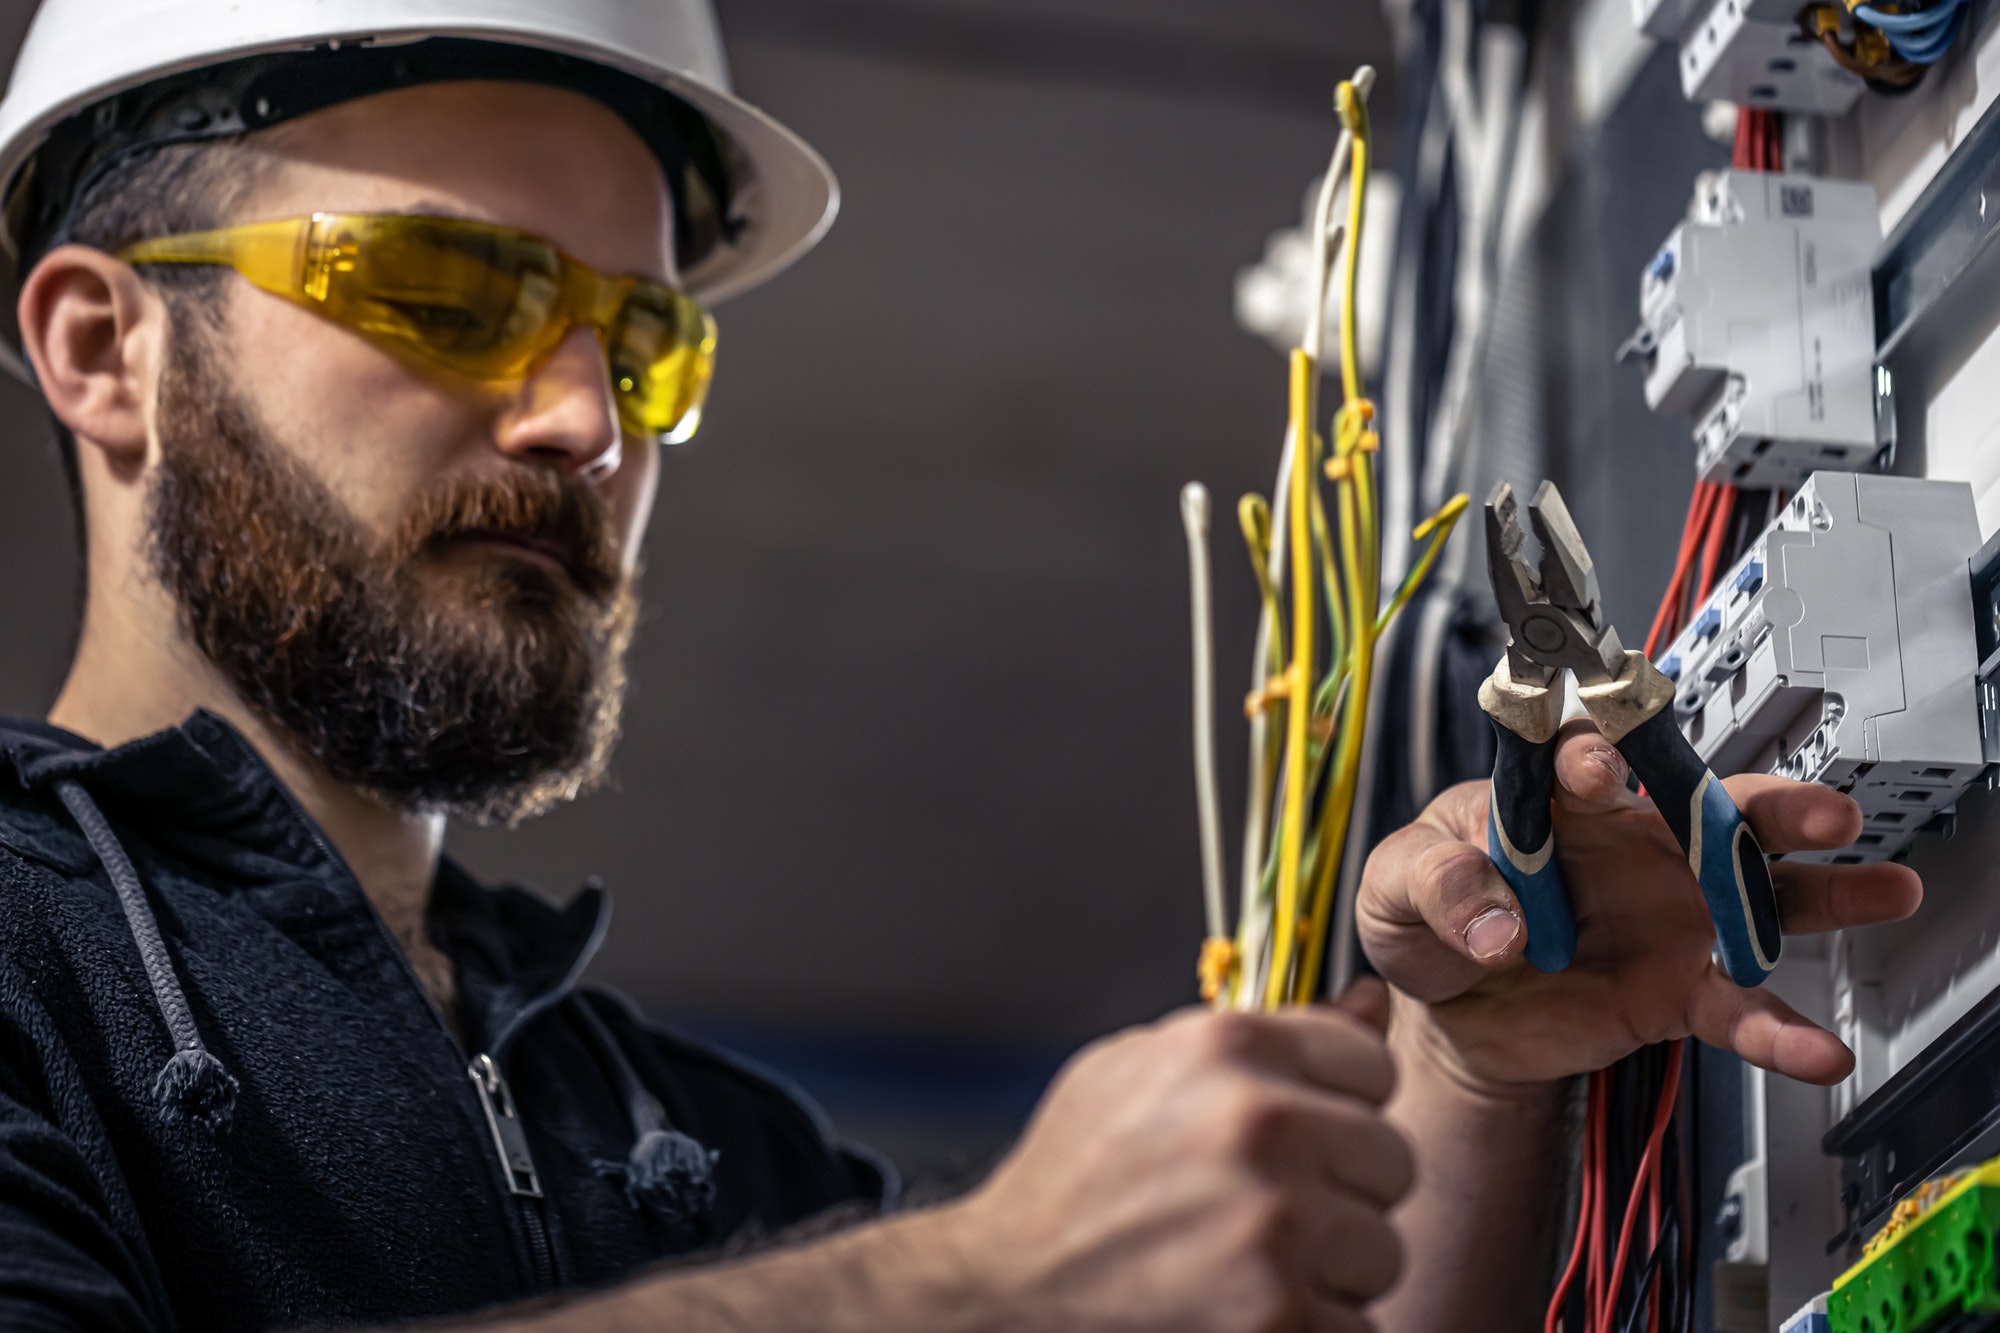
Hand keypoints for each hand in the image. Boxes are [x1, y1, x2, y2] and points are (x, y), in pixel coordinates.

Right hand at [941, 983, 1410, 1332]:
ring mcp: (1275, 1228)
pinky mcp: (1280, 1319)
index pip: (1371, 1065)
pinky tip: (1245, 1312)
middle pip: (1391, 1158)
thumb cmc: (1071, 1182)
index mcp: (1228, 1048)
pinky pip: (1359, 1326)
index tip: (1301, 1137)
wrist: (1005, 1294)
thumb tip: (1371, 1002)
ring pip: (1381, 1248)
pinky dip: (1313, 1330)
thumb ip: (1266, 1036)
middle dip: (1341, 1191)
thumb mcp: (1143, 1070)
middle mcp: (1261, 1126)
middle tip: (1267, 1212)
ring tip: (1249, 1265)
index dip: (1339, 1106)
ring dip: (1330, 1269)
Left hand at [1358, 720, 1921, 1087]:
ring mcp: (1666, 917)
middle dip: (1771, 805)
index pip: (1586, 762)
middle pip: (1711, 811)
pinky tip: (1816, 1050)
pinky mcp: (1674, 990)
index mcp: (1556, 801)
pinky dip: (1777, 1031)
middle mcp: (1630, 846)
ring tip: (1886, 888)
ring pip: (1757, 897)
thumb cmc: (1428, 914)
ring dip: (1823, 893)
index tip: (1593, 768)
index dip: (1593, 759)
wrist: (1449, 1009)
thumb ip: (1434, 885)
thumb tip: (1491, 925)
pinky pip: (1736, 1008)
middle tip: (1819, 809)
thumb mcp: (1394, 887)